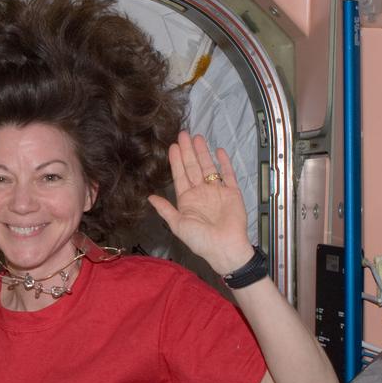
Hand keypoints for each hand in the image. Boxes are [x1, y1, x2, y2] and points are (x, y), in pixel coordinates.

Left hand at [147, 131, 254, 274]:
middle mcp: (201, 193)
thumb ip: (165, 209)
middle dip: (188, 151)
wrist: (225, 248)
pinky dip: (224, 163)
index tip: (172, 146)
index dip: (176, 161)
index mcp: (187, 199)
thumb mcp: (178, 225)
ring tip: (198, 137)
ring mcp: (217, 191)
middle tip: (183, 134)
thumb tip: (149, 197)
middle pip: (193, 167)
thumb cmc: (200, 240)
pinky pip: (228, 174)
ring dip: (203, 153)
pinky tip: (218, 151)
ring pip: (209, 167)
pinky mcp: (232, 193)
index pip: (180, 175)